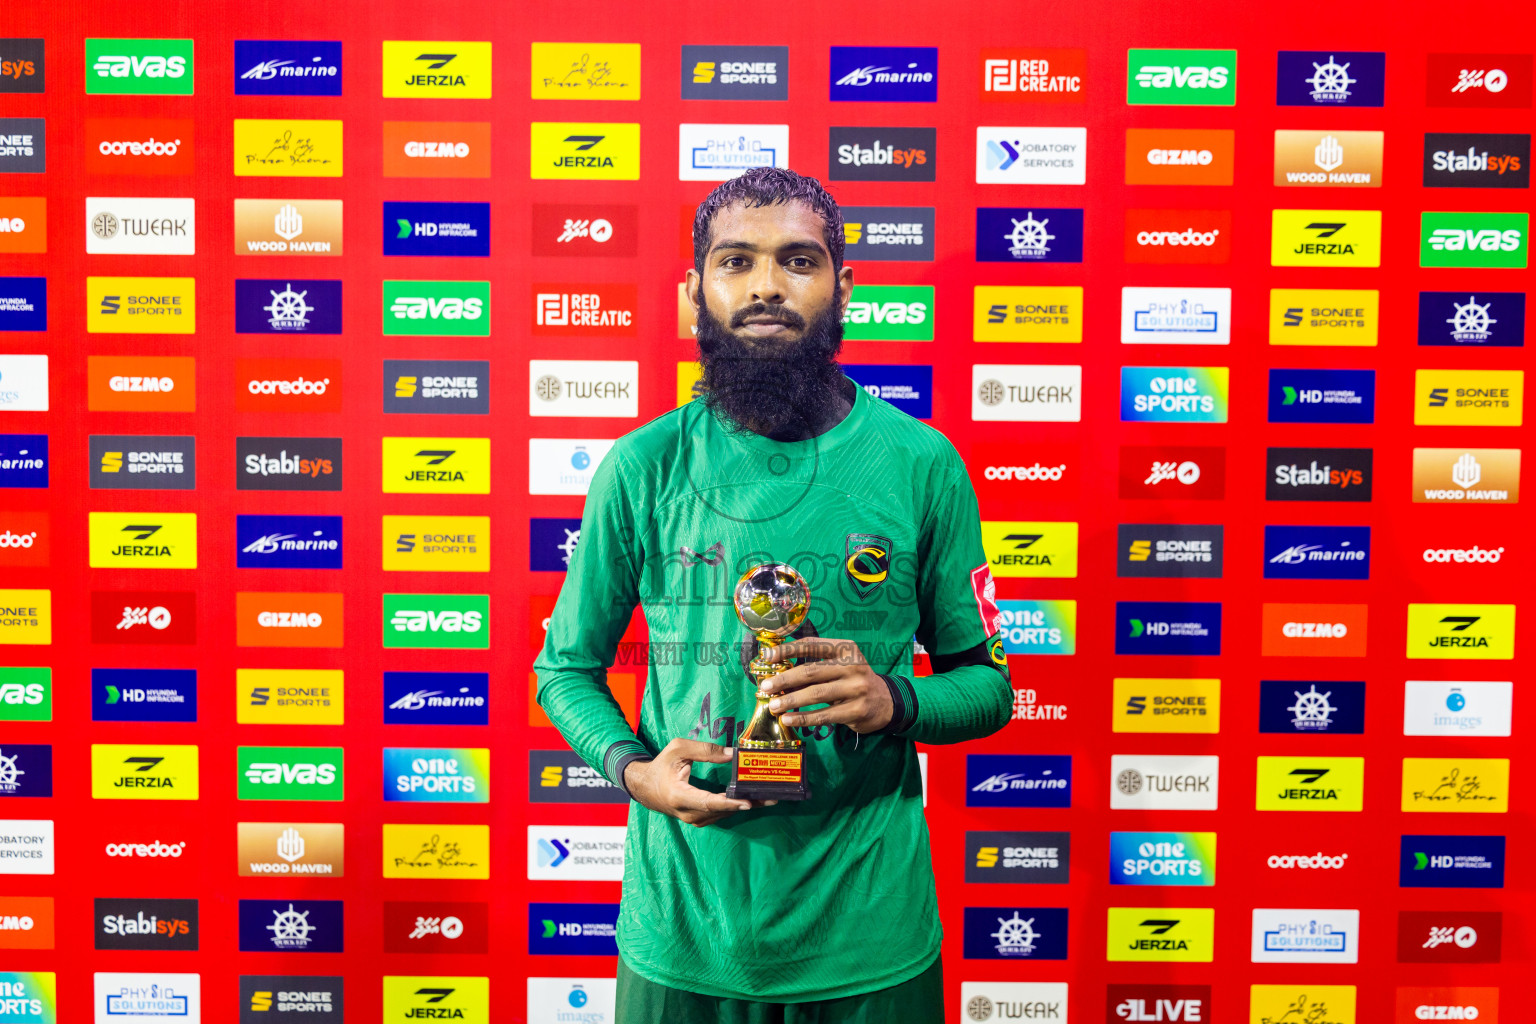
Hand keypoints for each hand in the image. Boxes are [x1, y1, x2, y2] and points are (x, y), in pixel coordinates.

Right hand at [623, 738, 775, 826]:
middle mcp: (687, 812)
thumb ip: (705, 750)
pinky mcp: (699, 819)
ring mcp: (693, 819)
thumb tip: (732, 754)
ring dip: (746, 805)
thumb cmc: (661, 765)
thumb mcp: (678, 749)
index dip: (729, 802)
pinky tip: (753, 799)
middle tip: (773, 796)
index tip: (748, 802)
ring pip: (724, 814)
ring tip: (769, 797)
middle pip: (722, 810)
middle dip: (748, 803)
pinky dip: (736, 806)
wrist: (644, 787)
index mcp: (679, 796)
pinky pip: (721, 814)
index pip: (708, 802)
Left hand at [758, 637, 892, 733]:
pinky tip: (789, 719)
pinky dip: (803, 718)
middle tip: (765, 686)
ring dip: (791, 700)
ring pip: (816, 694)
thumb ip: (816, 665)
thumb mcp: (841, 665)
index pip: (812, 645)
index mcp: (846, 648)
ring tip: (774, 705)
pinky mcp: (857, 710)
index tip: (766, 656)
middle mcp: (853, 666)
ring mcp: (857, 688)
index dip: (787, 650)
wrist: (886, 702)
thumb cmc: (854, 680)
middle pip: (811, 671)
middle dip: (784, 679)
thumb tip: (778, 672)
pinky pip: (824, 715)